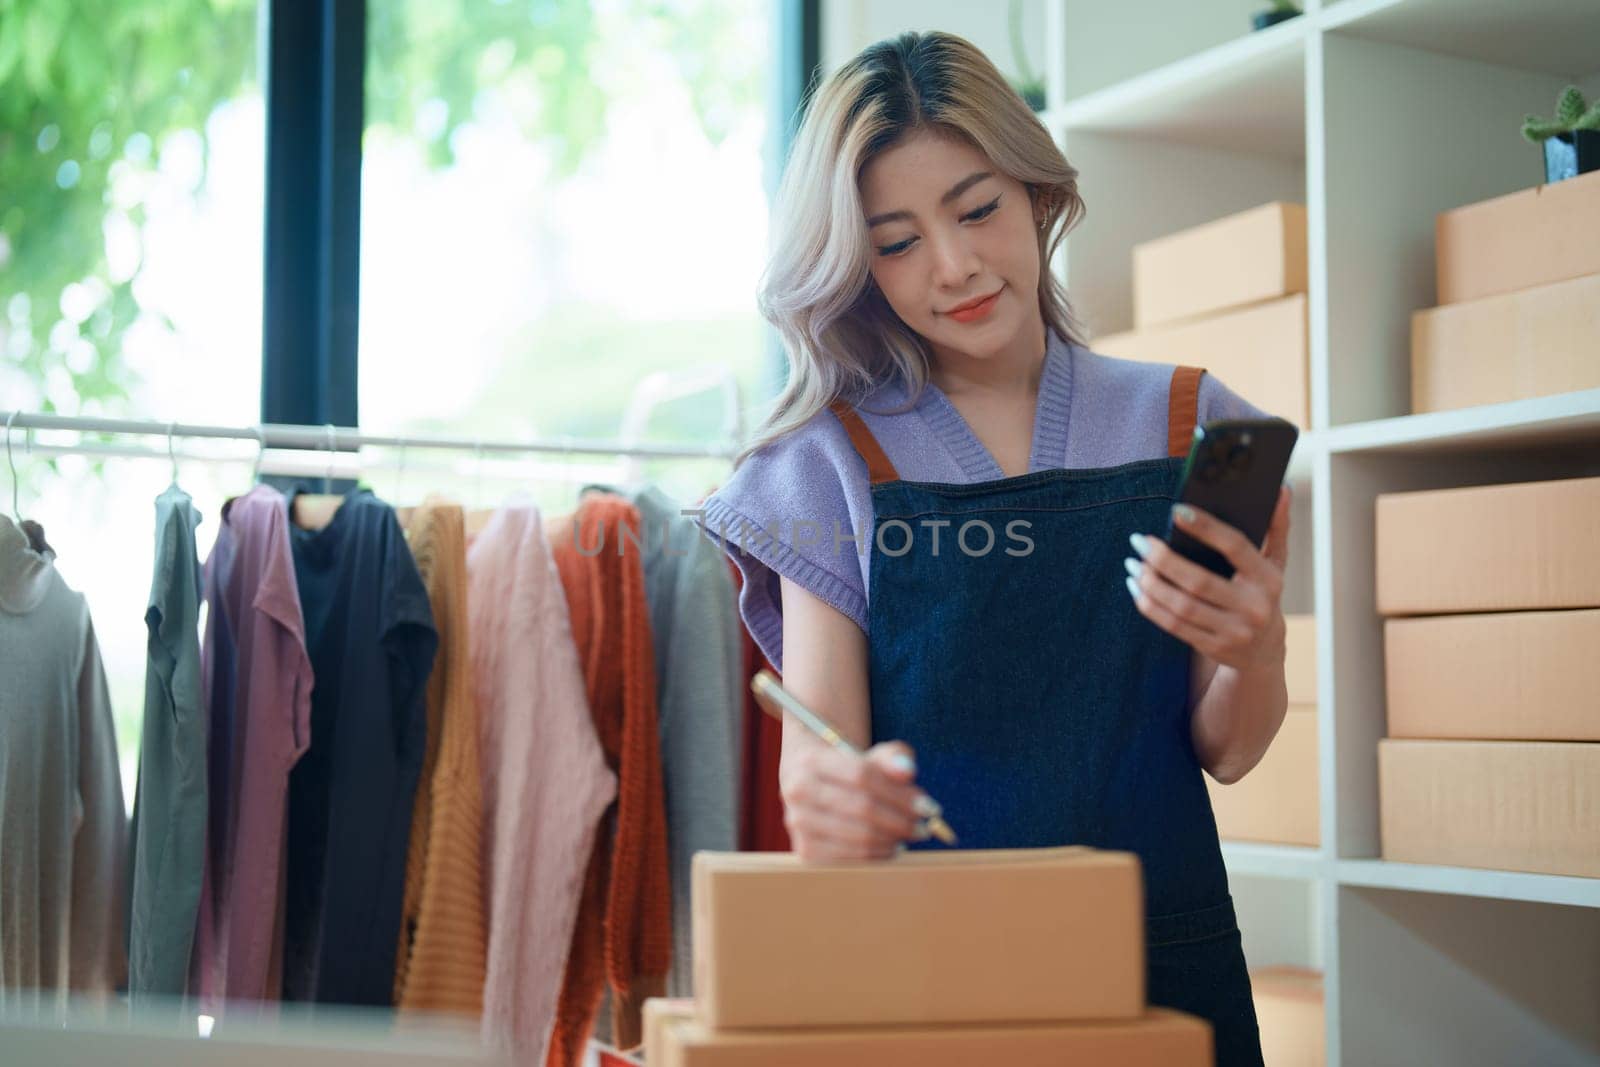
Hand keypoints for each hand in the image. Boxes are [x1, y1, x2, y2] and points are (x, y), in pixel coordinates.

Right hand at [779, 736, 931, 862]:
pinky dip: (877, 856)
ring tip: (910, 835)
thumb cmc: (849, 768)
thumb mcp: (871, 755)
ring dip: (892, 840)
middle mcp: (797, 791)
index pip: (862, 776)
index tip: (928, 806)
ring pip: (857, 837)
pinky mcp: (804, 850)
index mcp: (811, 760)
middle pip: (861, 808)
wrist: (810, 782)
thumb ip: (894, 757)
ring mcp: (798, 823)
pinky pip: (849, 859)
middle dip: (901, 820)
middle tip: (923, 826)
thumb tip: (908, 772)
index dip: (899, 793)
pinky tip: (890, 847)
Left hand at [1123, 487, 1290, 671]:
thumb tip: (1281, 490)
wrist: (1264, 652)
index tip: (1176, 511)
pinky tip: (1136, 587)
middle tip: (1139, 541)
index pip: (1235, 547)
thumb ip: (1276, 527)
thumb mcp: (1276, 563)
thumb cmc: (1263, 595)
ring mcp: (1234, 631)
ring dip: (1150, 583)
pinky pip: (1173, 625)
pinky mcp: (1213, 647)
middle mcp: (1253, 607)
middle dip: (1162, 559)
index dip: (1205, 527)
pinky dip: (1150, 605)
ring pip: (1181, 605)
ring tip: (1132, 563)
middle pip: (1198, 581)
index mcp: (1268, 579)